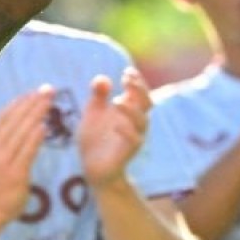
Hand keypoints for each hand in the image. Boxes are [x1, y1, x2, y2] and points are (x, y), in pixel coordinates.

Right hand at [0, 87, 50, 228]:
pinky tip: (45, 126)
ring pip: (22, 131)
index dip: (22, 100)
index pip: (6, 114)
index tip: (36, 90)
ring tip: (50, 102)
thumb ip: (8, 139)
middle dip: (33, 102)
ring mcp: (4, 160)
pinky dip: (35, 137)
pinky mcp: (15, 173)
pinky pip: (27, 151)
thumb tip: (25, 119)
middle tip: (49, 90)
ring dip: (37, 114)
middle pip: (16, 118)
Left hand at [78, 68, 149, 188]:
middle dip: (139, 90)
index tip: (128, 71)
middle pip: (147, 103)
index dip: (137, 81)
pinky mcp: (127, 152)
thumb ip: (98, 96)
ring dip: (131, 109)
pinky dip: (127, 131)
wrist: (92, 167)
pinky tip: (116, 124)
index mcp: (128, 111)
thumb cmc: (95, 138)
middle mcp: (134, 122)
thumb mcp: (93, 113)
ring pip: (142, 121)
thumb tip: (102, 78)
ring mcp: (133, 137)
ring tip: (117, 101)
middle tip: (127, 79)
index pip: (139, 92)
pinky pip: (134, 141)